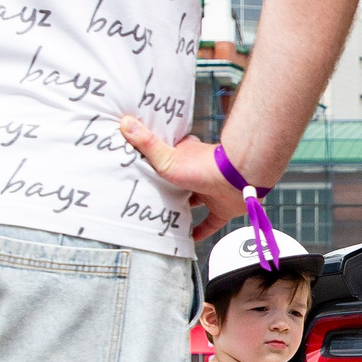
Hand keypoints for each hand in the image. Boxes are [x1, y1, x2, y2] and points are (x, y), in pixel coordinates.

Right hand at [120, 118, 245, 240]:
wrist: (236, 178)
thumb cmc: (203, 165)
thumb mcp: (166, 157)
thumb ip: (146, 143)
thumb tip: (125, 122)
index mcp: (186, 157)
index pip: (169, 157)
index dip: (157, 162)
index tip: (144, 170)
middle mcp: (199, 174)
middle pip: (180, 182)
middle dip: (168, 190)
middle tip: (151, 200)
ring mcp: (211, 191)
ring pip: (195, 202)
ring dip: (183, 210)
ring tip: (165, 218)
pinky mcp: (222, 208)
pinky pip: (210, 223)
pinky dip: (201, 231)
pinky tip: (189, 239)